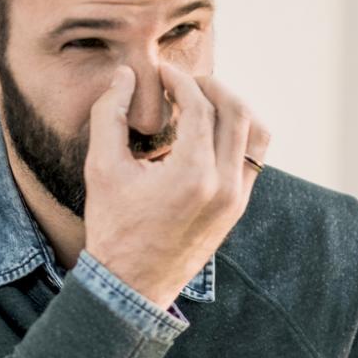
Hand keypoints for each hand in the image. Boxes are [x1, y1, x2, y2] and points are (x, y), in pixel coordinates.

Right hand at [81, 64, 269, 309]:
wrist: (132, 284)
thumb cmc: (113, 227)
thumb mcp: (102, 168)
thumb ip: (111, 114)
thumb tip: (126, 75)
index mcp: (193, 174)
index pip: (200, 106)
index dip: (180, 80)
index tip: (163, 72)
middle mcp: (224, 185)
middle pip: (237, 112)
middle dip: (211, 87)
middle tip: (184, 81)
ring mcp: (237, 198)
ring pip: (256, 133)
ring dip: (233, 108)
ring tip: (202, 101)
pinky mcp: (238, 207)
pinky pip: (254, 157)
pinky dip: (238, 134)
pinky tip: (208, 131)